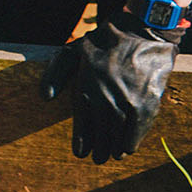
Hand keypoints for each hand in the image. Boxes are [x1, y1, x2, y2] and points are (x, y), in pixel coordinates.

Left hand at [41, 10, 182, 162]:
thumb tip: (44, 98)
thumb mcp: (71, 52)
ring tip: (111, 156)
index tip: (80, 153)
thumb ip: (55, 75)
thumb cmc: (101, 43)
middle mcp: (106, 98)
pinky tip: (127, 148)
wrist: (141, 33)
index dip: (82, 142)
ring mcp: (128, 102)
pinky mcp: (148, 103)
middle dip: (98, 149)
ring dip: (114, 149)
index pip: (83, 125)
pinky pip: (138, 130)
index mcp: (85, 88)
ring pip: (119, 135)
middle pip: (101, 134)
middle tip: (96, 159)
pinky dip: (132, 141)